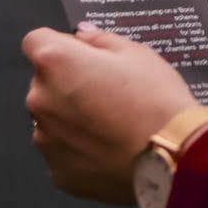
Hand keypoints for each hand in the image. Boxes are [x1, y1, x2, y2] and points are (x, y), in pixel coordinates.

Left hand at [23, 23, 196, 204]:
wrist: (171, 157)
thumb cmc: (156, 99)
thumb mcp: (138, 54)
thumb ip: (101, 40)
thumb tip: (82, 36)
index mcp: (56, 63)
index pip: (36, 41)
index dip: (62, 45)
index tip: (85, 56)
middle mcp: (40, 99)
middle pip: (44, 83)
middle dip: (68, 83)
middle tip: (109, 92)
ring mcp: (45, 139)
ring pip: (52, 120)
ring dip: (71, 118)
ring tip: (112, 126)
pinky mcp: (57, 172)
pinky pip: (63, 152)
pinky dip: (80, 149)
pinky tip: (110, 149)